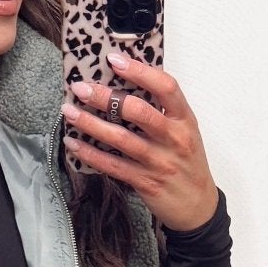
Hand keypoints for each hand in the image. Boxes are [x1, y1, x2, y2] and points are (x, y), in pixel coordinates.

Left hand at [61, 52, 219, 232]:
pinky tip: (74, 144)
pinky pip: (114, 166)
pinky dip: (91, 154)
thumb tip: (127, 84)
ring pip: (121, 139)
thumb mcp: (185, 131)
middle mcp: (174, 139)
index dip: (140, 71)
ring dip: (92, 124)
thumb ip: (163, 110)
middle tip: (81, 87)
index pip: (167, 87)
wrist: (198, 206)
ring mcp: (159, 162)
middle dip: (106, 97)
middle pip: (139, 112)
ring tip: (70, 112)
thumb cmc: (187, 163)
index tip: (114, 60)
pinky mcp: (145, 182)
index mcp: (185, 120)